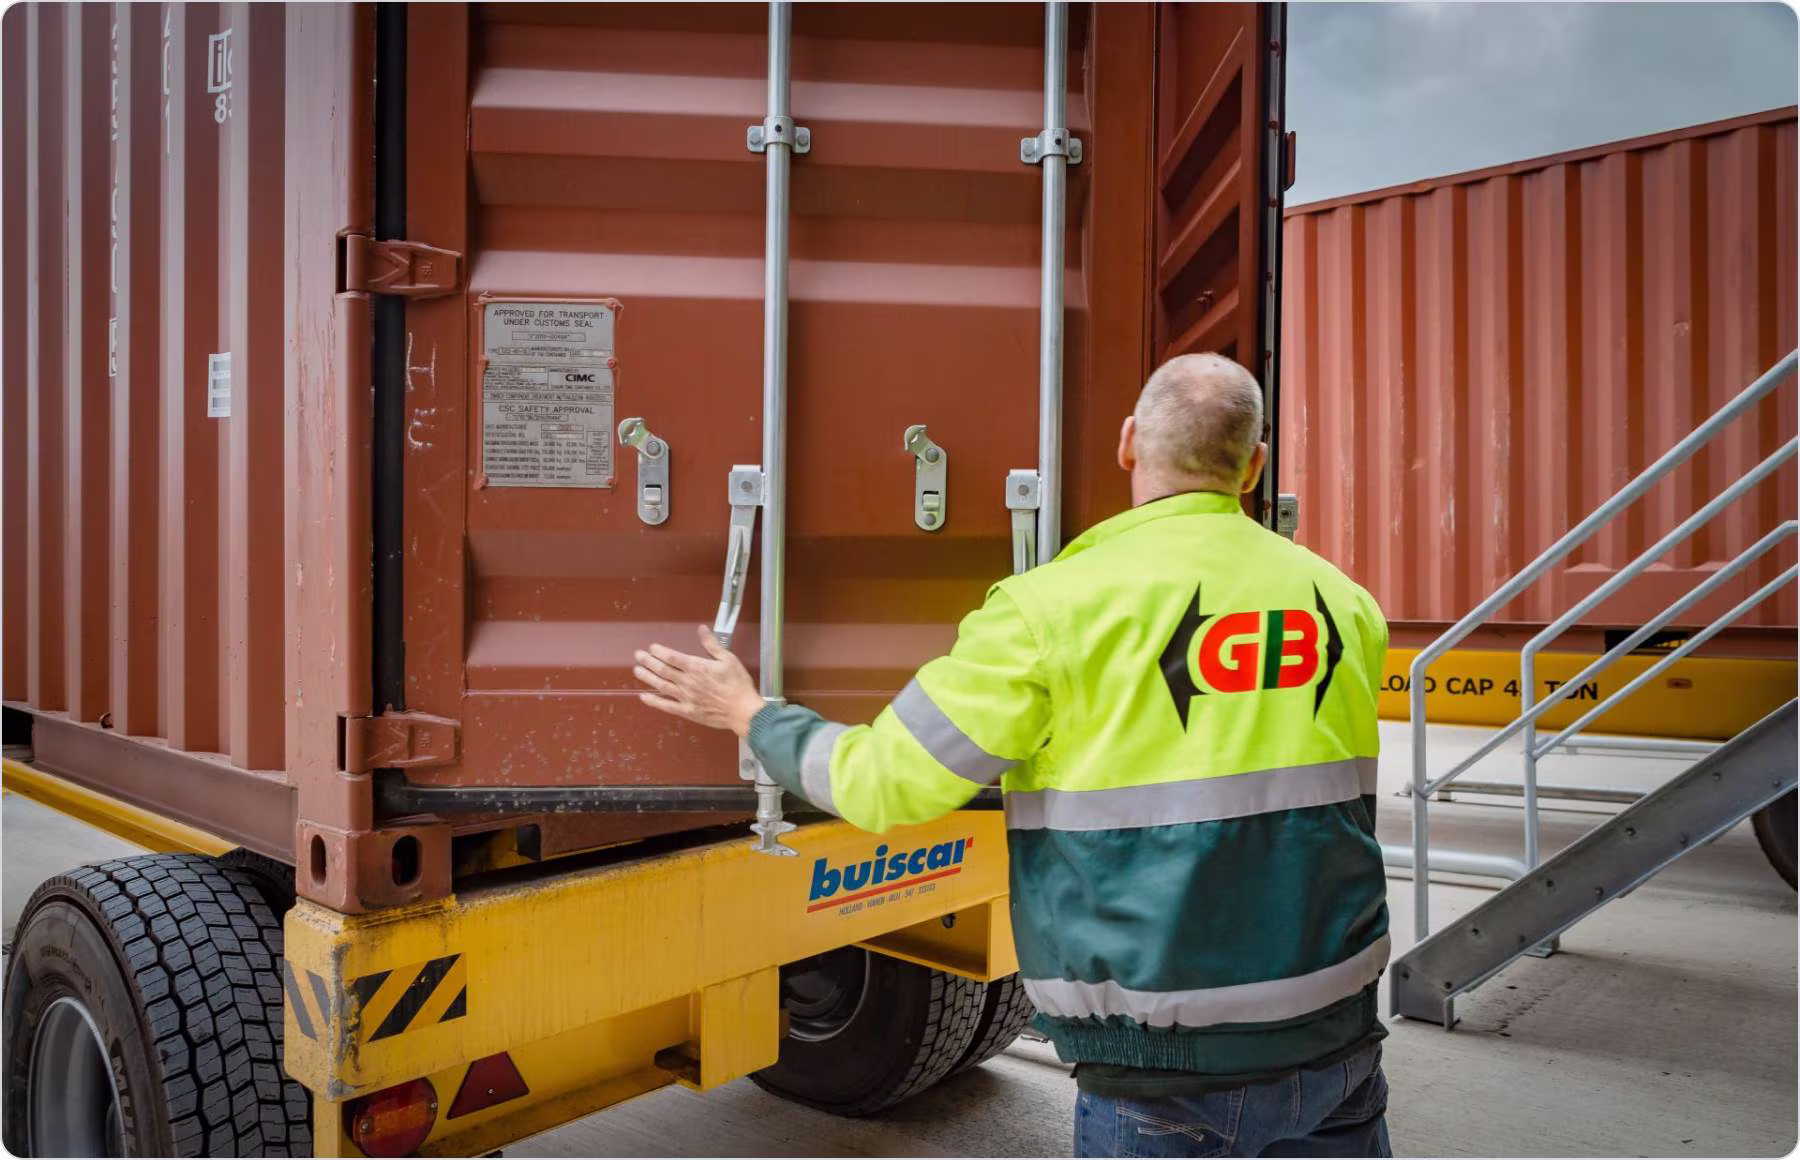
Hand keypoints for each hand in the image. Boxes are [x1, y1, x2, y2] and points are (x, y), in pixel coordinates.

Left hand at [634, 626, 765, 736]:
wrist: (743, 710)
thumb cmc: (737, 684)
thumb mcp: (728, 659)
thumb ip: (712, 644)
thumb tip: (701, 629)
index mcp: (697, 667)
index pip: (672, 657)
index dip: (659, 651)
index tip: (652, 647)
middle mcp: (687, 681)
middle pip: (663, 670)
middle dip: (648, 661)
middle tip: (638, 656)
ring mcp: (685, 697)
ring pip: (661, 685)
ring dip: (648, 677)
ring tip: (637, 671)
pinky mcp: (687, 711)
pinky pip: (666, 706)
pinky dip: (654, 701)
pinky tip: (644, 697)